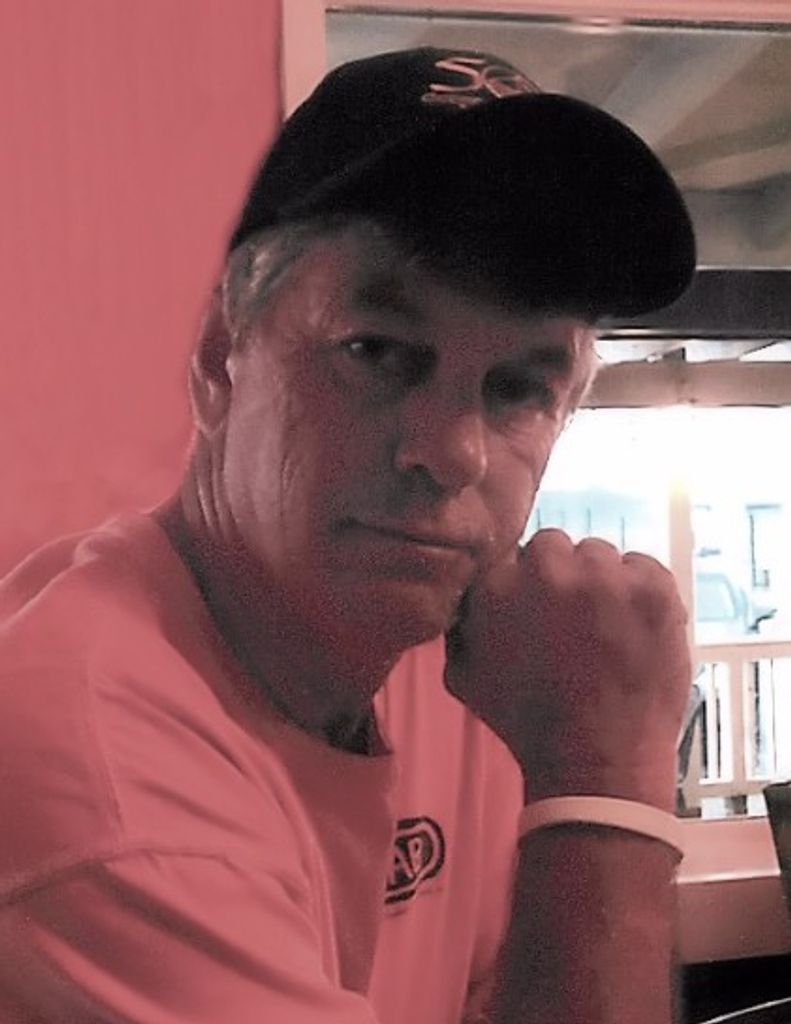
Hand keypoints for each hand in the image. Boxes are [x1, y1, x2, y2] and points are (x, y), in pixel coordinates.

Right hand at [445, 529, 691, 809]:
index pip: (512, 555)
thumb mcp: (464, 675)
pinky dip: (641, 591)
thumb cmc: (527, 724)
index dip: (525, 583)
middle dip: (561, 575)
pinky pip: (644, 567)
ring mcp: (605, 576)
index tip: (537, 608)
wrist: (598, 763)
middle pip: (555, 546)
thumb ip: (462, 624)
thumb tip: (469, 595)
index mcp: (497, 586)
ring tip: (607, 626)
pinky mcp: (653, 587)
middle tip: (572, 616)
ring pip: (601, 554)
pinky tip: (635, 627)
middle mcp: (548, 569)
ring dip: (601, 581)